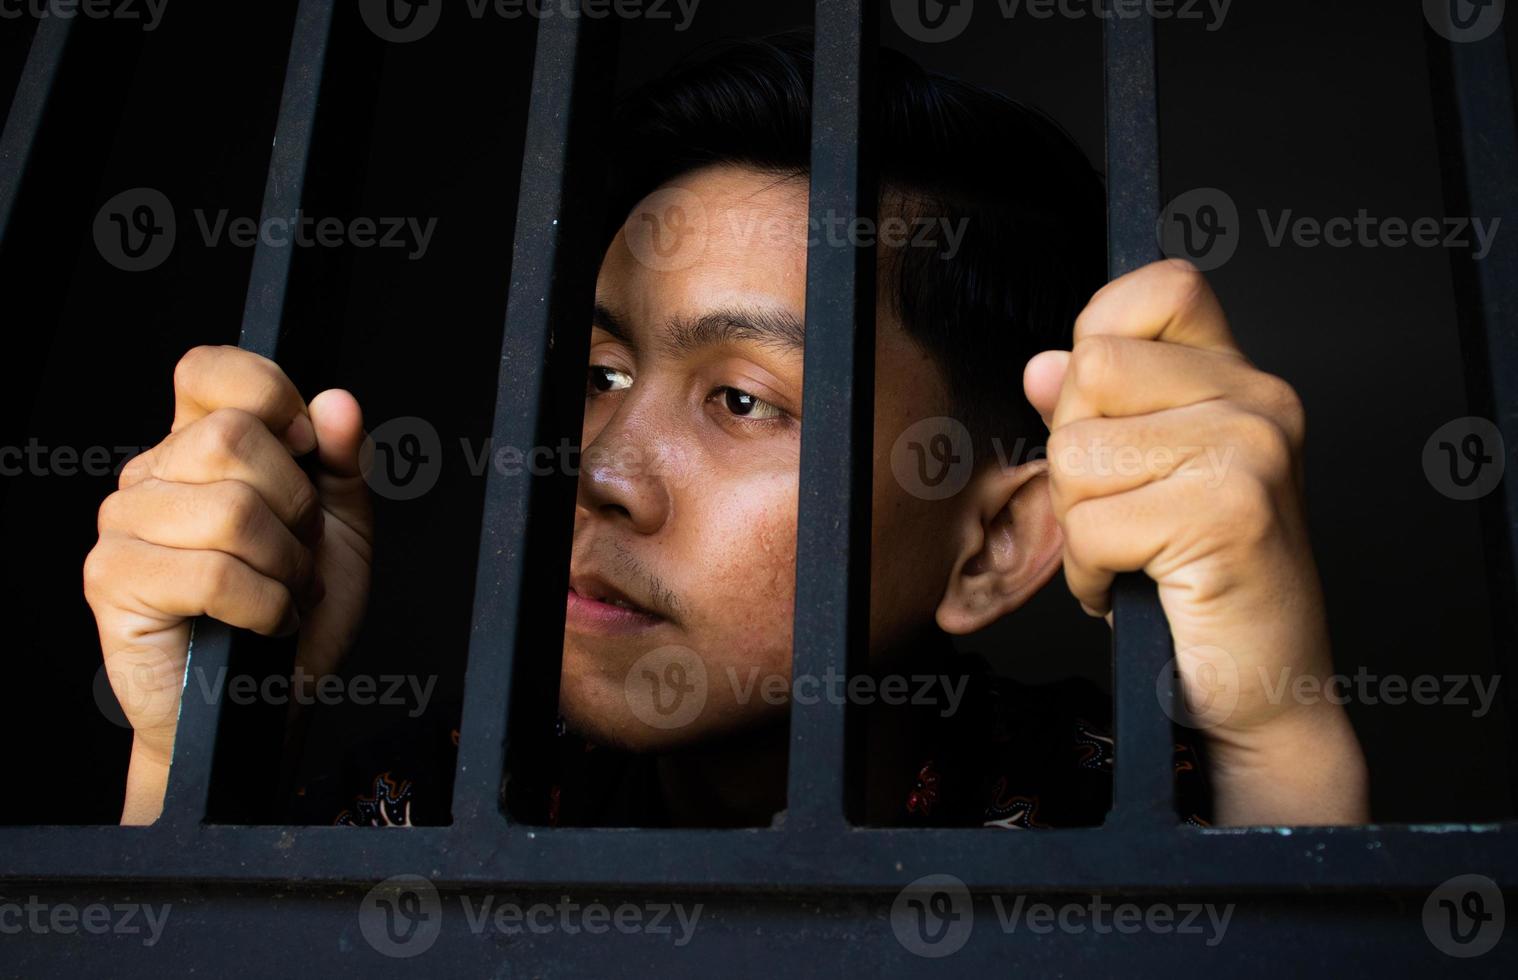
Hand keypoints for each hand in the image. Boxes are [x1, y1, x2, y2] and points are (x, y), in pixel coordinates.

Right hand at [83, 345, 374, 822]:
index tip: (306, 451)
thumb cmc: (296, 613)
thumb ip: (344, 463)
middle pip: (232, 437)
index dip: (271, 397)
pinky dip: (264, 604)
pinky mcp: (112, 580)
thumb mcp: (342, 529)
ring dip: (285, 564)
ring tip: (282, 592)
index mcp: (201, 445)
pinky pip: (214, 573)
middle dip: (295, 505)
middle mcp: (152, 474)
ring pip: (230, 509)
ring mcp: (124, 525)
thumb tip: (336, 402)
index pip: (211, 371)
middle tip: (297, 552)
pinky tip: (262, 621)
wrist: (266, 705)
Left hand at [1023, 259, 1366, 824]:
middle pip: (1091, 372)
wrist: (1264, 686)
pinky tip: (1140, 585)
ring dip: (1082, 525)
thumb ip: (1100, 411)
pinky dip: (1093, 575)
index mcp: (1242, 380)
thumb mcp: (1148, 480)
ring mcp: (1249, 452)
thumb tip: (1043, 366)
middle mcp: (1258, 401)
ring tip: (1137, 553)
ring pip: (1077, 455)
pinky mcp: (1228, 513)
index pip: (1162, 288)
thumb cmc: (1206, 584)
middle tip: (1125, 510)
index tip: (1110, 411)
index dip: (1103, 338)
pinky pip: (1092, 526)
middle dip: (1077, 457)